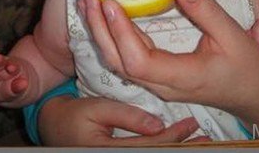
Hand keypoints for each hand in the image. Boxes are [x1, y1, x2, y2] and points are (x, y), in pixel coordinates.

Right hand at [38, 95, 208, 145]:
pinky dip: (162, 146)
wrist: (53, 127)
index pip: (152, 146)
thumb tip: (158, 124)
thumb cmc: (73, 116)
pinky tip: (174, 142)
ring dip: (175, 148)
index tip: (194, 125)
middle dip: (182, 147)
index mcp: (113, 152)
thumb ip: (127, 117)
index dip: (175, 136)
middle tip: (205, 138)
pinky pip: (145, 151)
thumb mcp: (97, 109)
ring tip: (197, 141)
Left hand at [81, 0, 258, 129]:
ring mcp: (158, 84)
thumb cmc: (246, 66)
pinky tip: (106, 15)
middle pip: (119, 62)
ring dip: (102, 32)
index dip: (120, 33)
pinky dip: (113, 36)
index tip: (110, 2)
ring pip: (119, 62)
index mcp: (182, 77)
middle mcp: (163, 85)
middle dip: (100, 28)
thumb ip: (205, 10)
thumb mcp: (232, 34)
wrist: (253, 95)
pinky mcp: (157, 77)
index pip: (138, 61)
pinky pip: (127, 59)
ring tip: (89, 1)